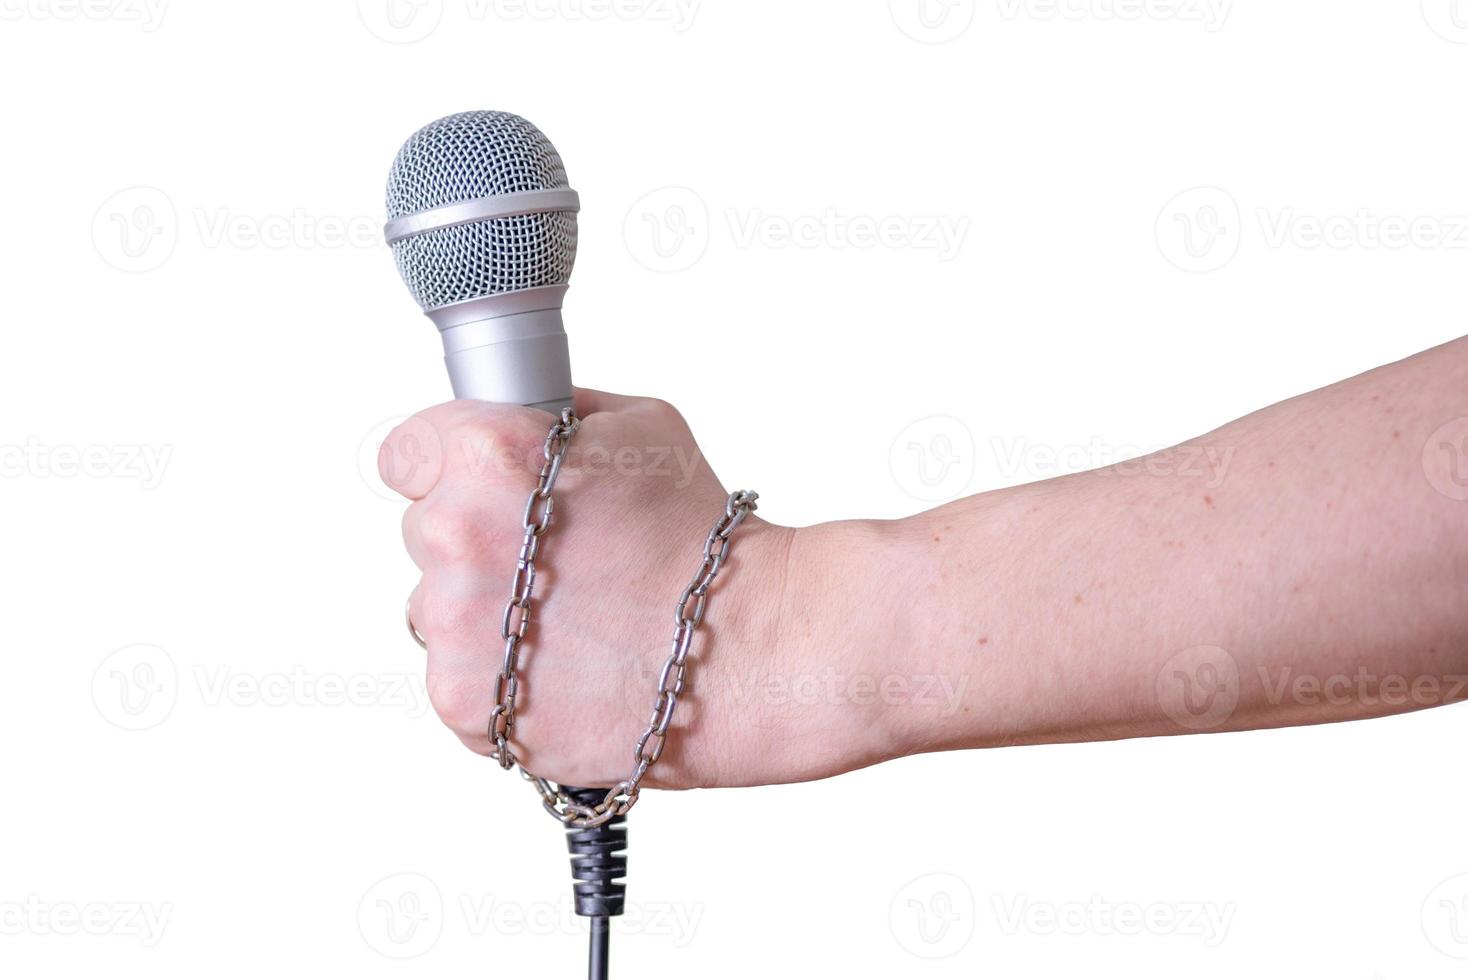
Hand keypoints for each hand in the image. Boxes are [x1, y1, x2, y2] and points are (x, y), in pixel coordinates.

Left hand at [380, 390, 870, 789]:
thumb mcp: (644, 425)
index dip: (447, 468)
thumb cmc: (703, 540)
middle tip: (552, 561)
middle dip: (477, 541)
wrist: (749, 650)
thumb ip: (560, 412)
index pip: (404, 452)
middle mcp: (456, 534)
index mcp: (489, 454)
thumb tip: (518, 413)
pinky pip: (457, 677)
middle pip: (422, 531)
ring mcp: (453, 624)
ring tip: (567, 620)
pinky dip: (499, 678)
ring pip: (434, 609)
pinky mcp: (462, 701)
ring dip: (483, 614)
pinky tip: (562, 666)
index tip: (479, 488)